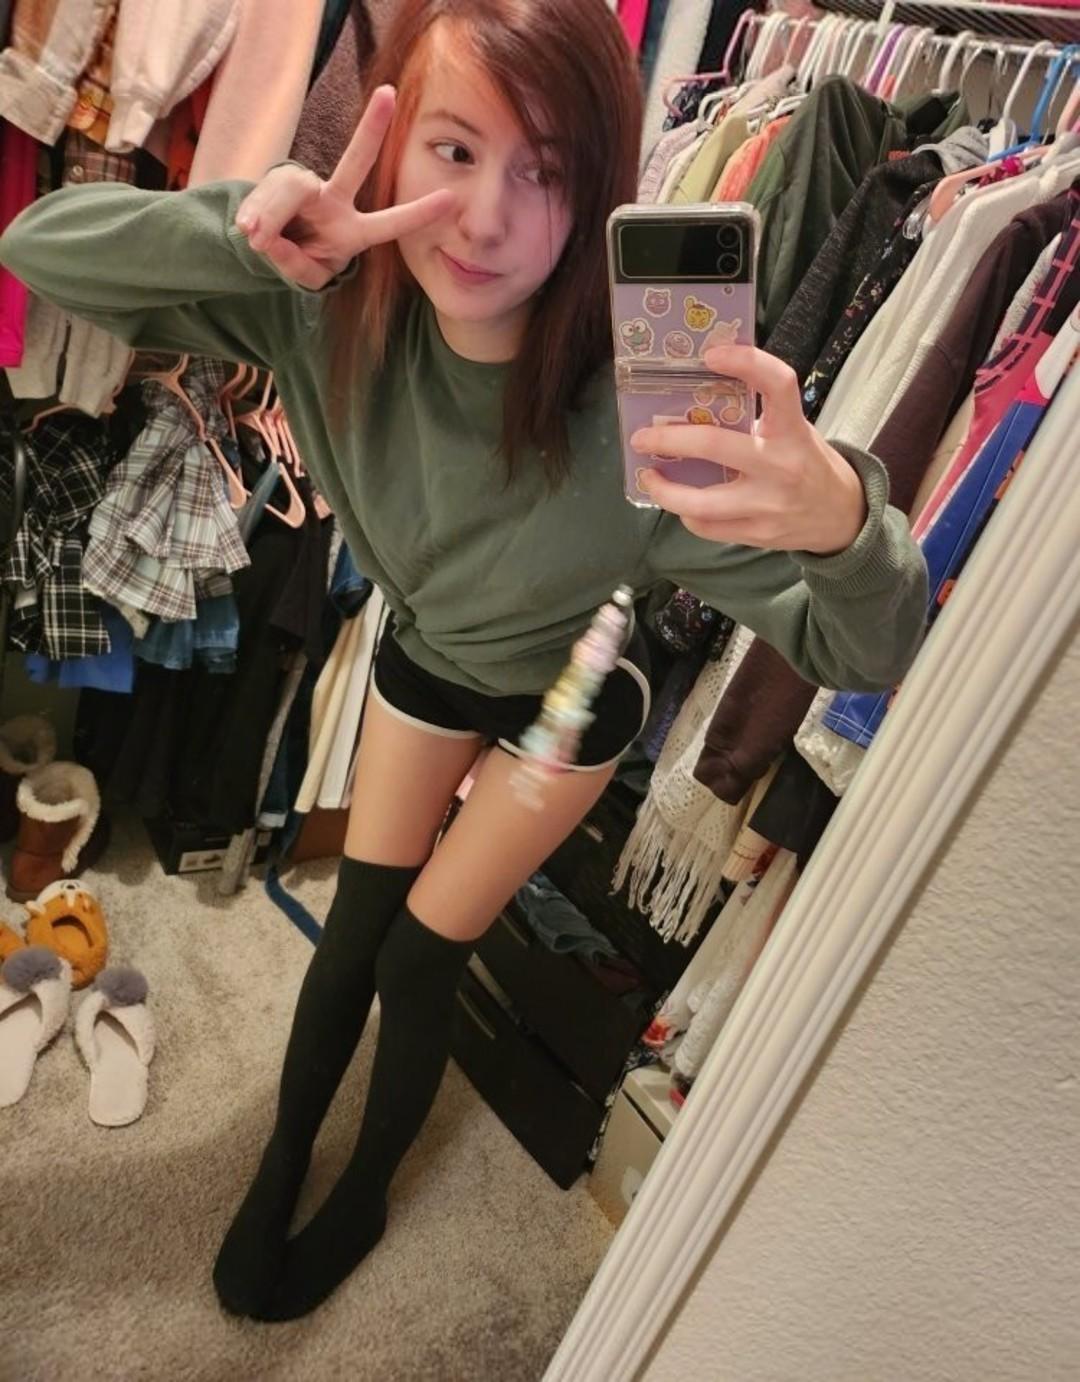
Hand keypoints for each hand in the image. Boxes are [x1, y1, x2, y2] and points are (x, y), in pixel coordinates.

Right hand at [234, 85, 455, 289]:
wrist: (265, 245)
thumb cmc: (300, 260)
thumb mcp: (306, 274)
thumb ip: (295, 264)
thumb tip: (268, 238)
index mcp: (354, 231)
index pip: (389, 223)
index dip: (417, 213)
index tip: (450, 198)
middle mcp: (336, 201)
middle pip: (356, 162)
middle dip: (372, 129)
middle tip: (389, 96)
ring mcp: (308, 187)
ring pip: (292, 189)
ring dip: (271, 216)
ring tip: (256, 237)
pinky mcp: (279, 179)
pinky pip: (266, 196)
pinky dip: (255, 216)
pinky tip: (248, 230)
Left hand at [630, 345, 867, 555]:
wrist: (842, 517)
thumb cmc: (809, 464)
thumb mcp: (795, 431)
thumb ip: (759, 416)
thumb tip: (700, 393)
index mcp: (792, 430)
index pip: (778, 384)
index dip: (746, 363)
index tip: (711, 355)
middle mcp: (781, 465)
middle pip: (715, 446)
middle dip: (668, 440)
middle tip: (642, 437)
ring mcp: (768, 504)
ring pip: (701, 502)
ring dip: (665, 490)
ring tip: (649, 477)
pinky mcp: (758, 534)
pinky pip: (708, 527)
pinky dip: (688, 514)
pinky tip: (683, 505)